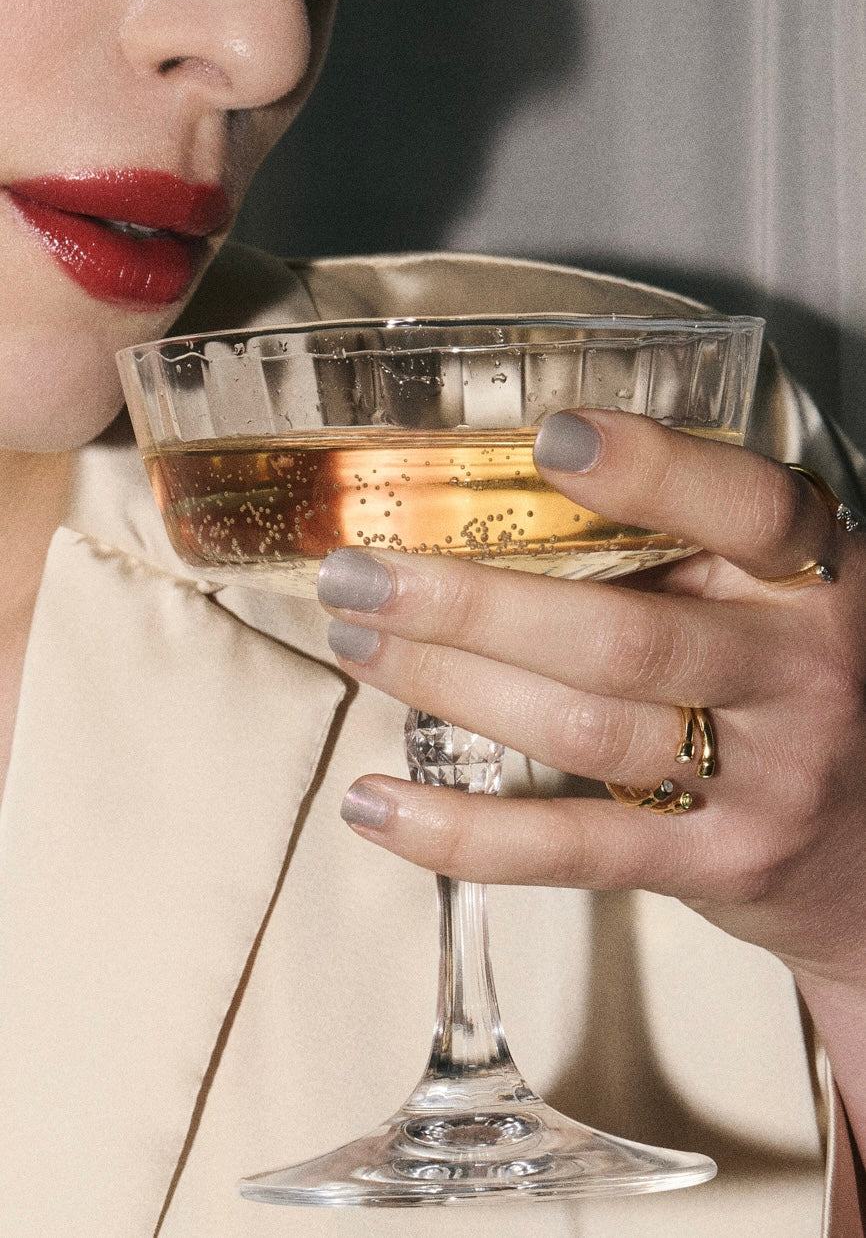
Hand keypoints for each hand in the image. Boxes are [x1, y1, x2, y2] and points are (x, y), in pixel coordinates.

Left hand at [317, 409, 865, 987]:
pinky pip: (571, 850)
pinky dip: (461, 832)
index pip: (749, 511)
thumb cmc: (790, 684)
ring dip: (450, 685)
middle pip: (624, 636)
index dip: (653, 471)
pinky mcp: (713, 863)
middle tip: (359, 574)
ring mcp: (762, 780)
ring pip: (583, 730)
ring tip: (358, 644)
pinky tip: (373, 803)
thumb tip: (497, 488)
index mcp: (815, 580)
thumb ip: (681, 548)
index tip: (546, 439)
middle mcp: (799, 676)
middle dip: (473, 604)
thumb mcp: (771, 595)